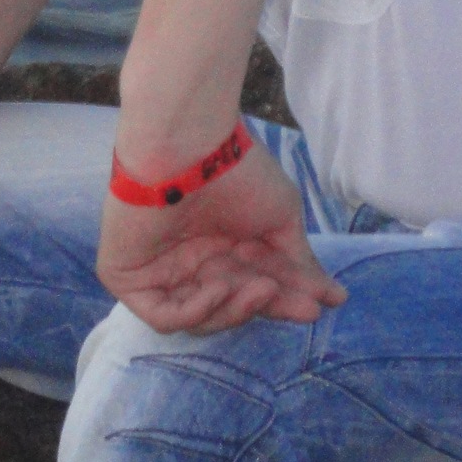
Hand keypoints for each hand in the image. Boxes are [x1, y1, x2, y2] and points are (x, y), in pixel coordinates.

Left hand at [96, 134, 345, 334]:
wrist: (188, 144)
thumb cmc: (236, 171)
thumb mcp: (281, 218)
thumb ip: (297, 262)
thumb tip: (332, 296)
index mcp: (220, 243)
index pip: (252, 284)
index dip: (287, 297)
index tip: (326, 303)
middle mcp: (189, 258)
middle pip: (230, 303)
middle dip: (268, 307)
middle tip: (304, 310)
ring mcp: (158, 270)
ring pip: (200, 317)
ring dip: (236, 309)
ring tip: (261, 287)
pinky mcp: (128, 277)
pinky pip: (163, 315)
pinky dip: (195, 310)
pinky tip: (219, 286)